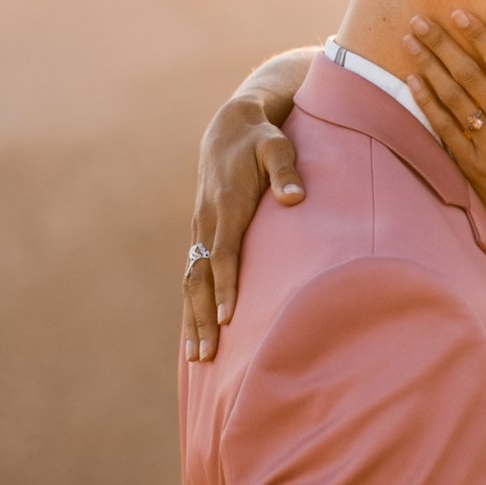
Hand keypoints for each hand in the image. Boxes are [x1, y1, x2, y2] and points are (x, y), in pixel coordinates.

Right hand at [186, 96, 304, 361]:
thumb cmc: (261, 139)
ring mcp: (200, 229)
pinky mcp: (201, 233)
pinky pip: (193, 274)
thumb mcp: (277, 145)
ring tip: (198, 356)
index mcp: (226, 205)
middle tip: (208, 354)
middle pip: (200, 277)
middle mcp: (207, 221)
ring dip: (193, 318)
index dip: (225, 286)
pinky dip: (192, 304)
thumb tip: (294, 197)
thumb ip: (286, 170)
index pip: (224, 253)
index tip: (228, 318)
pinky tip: (196, 330)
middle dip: (202, 318)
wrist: (229, 128)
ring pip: (191, 281)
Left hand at [403, 11, 485, 252]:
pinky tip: (413, 83)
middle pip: (469, 74)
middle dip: (442, 44)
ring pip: (452, 97)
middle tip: (419, 20)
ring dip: (429, 67)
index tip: (458, 14)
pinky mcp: (473, 168)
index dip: (479, 36)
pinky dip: (428, 105)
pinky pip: (444, 130)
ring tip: (410, 41)